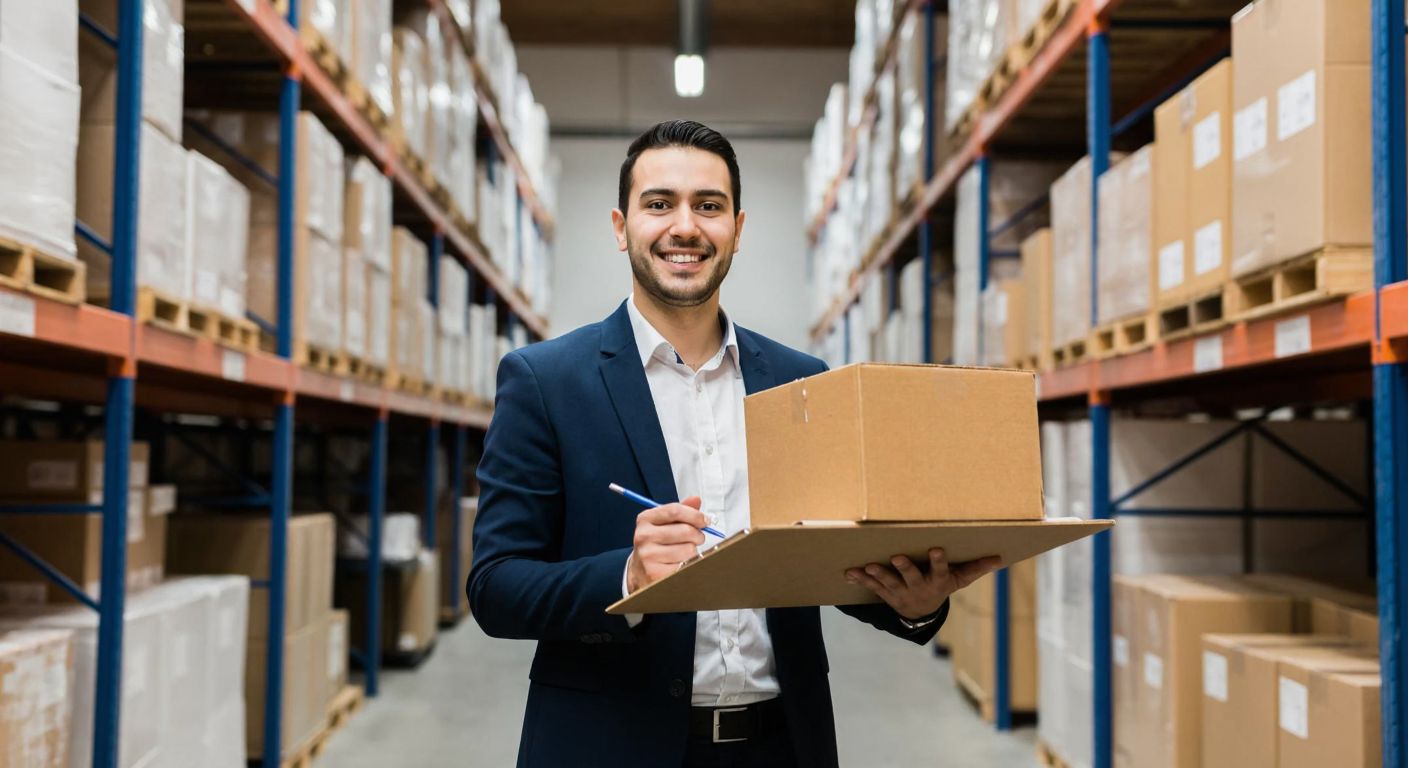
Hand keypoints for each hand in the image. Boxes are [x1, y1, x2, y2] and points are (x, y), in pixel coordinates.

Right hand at [626, 496, 705, 593]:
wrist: (639, 570)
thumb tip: (696, 500)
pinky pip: (685, 566)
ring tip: (685, 553)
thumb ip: (680, 511)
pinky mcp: (656, 574)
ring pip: (689, 550)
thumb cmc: (656, 544)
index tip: (704, 521)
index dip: (695, 515)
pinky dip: (688, 565)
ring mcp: (648, 556)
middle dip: (698, 535)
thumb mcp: (663, 523)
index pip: (675, 510)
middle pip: (686, 530)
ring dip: (693, 552)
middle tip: (697, 539)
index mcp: (645, 519)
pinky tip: (679, 563)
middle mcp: (644, 536)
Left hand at [845, 549, 1002, 620]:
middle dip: (905, 568)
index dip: (938, 561)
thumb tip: (1000, 558)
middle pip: (912, 577)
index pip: (941, 570)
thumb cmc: (942, 587)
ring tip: (869, 566)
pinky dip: (861, 579)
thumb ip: (977, 568)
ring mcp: (901, 592)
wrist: (921, 615)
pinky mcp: (886, 594)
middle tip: (897, 557)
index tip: (935, 548)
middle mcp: (919, 588)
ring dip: (878, 575)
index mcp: (938, 581)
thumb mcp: (960, 580)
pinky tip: (850, 572)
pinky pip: (872, 587)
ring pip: (889, 583)